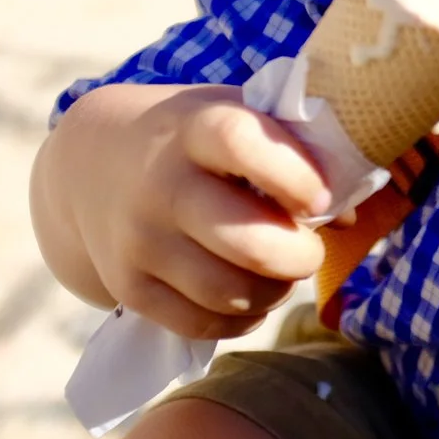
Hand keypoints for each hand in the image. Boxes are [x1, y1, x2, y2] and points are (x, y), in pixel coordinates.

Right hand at [36, 83, 331, 339]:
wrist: (92, 163)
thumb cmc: (192, 138)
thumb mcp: (234, 114)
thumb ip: (296, 148)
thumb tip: (346, 214)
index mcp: (194, 128)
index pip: (240, 143)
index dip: (292, 174)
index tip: (321, 197)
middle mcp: (161, 185)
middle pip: (246, 241)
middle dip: (299, 256)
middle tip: (309, 250)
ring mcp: (141, 241)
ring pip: (228, 293)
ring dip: (274, 292)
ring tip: (282, 273)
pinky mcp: (129, 287)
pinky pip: (201, 324)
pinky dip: (243, 319)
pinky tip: (251, 296)